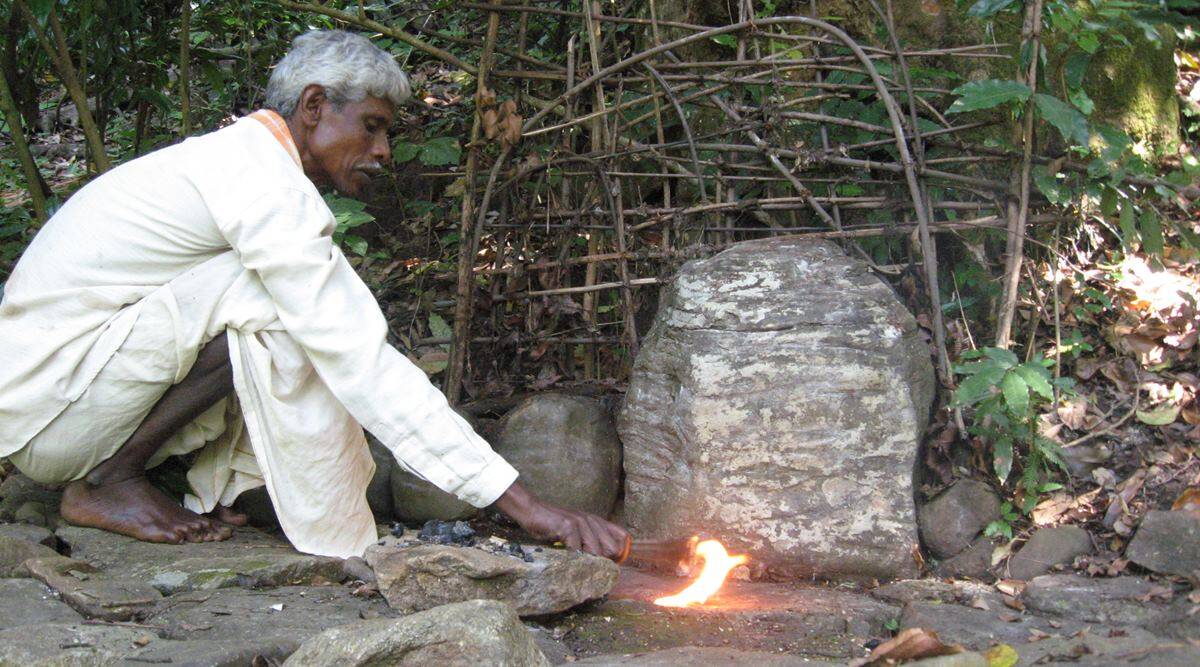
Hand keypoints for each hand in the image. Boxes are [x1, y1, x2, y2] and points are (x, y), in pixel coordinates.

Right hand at [491, 482, 628, 560]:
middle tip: (590, 568)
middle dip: (604, 562)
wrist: (533, 511)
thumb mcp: (576, 530)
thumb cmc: (553, 524)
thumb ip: (589, 540)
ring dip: (587, 563)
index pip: (623, 537)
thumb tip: (602, 562)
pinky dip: (572, 559)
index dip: (619, 553)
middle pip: (613, 549)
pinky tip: (565, 559)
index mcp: (597, 521)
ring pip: (596, 552)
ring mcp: (581, 522)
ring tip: (577, 566)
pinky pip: (578, 550)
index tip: (608, 564)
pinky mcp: (569, 527)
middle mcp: (592, 520)